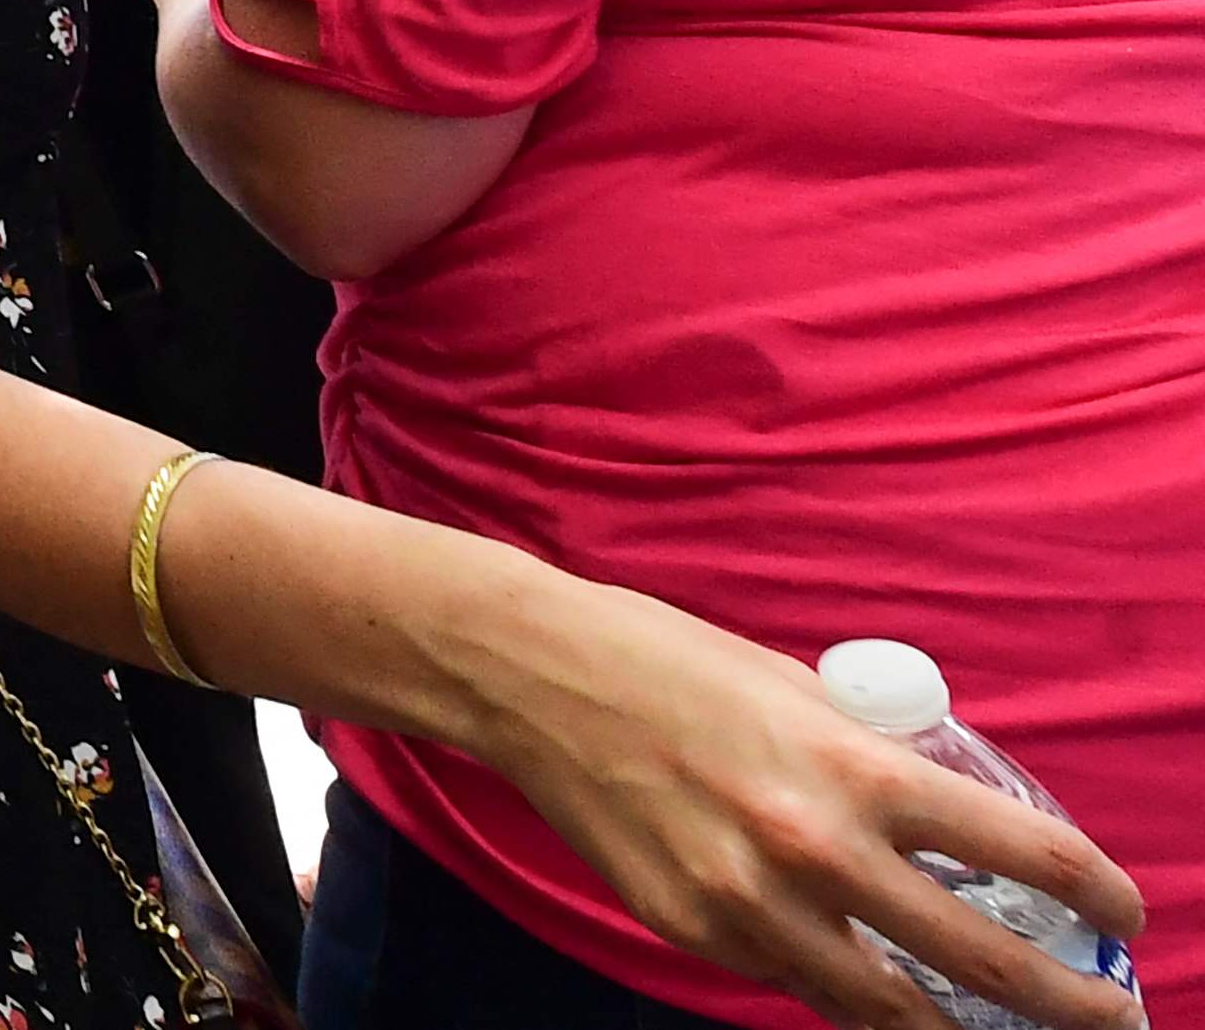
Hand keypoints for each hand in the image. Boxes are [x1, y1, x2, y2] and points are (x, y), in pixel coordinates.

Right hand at [475, 578, 1145, 1029]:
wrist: (533, 679)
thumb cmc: (669, 662)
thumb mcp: (801, 692)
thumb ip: (875, 763)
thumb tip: (945, 826)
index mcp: (857, 771)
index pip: (1025, 854)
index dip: (1098, 893)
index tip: (1122, 915)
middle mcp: (817, 851)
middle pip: (987, 966)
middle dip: (1071, 1005)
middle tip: (1109, 1015)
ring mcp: (752, 907)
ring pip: (889, 1011)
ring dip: (954, 1027)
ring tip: (991, 1028)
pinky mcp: (696, 934)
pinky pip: (792, 980)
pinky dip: (834, 982)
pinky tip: (854, 970)